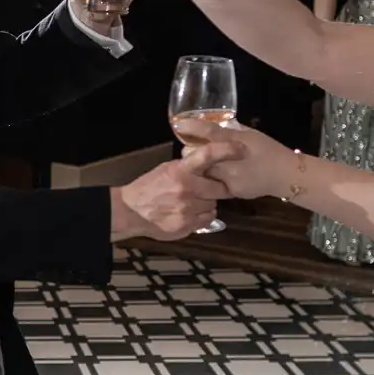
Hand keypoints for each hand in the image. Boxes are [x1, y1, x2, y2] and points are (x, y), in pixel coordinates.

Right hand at [109, 148, 232, 240]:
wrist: (131, 211)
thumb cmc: (149, 187)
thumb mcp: (167, 169)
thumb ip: (188, 167)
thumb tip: (210, 162)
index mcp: (181, 170)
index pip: (209, 155)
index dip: (228, 150)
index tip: (242, 149)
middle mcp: (187, 188)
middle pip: (220, 188)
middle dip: (217, 188)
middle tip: (209, 189)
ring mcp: (187, 208)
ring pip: (213, 205)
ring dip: (207, 203)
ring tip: (192, 202)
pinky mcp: (186, 225)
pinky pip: (207, 219)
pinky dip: (202, 216)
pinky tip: (189, 213)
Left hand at [183, 122, 302, 200]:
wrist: (287, 175)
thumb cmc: (269, 150)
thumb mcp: (250, 134)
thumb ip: (230, 131)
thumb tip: (211, 125)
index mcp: (236, 142)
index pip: (209, 132)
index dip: (191, 127)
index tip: (178, 123)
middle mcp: (230, 161)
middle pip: (197, 156)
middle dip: (192, 151)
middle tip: (192, 147)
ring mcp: (229, 179)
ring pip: (203, 172)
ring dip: (199, 167)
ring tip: (203, 163)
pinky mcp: (231, 192)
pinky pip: (214, 184)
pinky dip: (211, 178)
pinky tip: (217, 175)